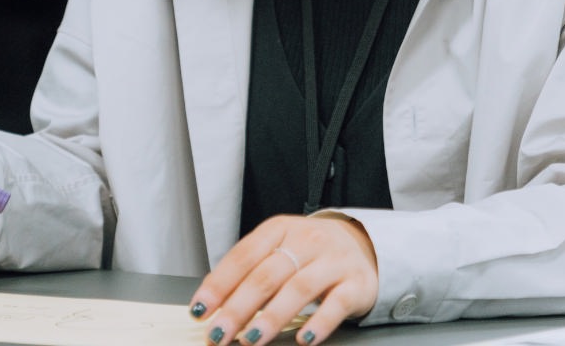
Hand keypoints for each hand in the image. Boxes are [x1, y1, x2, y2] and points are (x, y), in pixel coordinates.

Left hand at [188, 215, 377, 344]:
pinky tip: (304, 339)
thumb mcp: (278, 250)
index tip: (200, 310)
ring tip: (251, 339)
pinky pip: (337, 304)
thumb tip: (213, 303)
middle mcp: (305, 241)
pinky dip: (319, 323)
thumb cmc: (310, 252)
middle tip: (219, 333)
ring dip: (271, 317)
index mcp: (278, 230)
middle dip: (238, 308)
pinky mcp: (356, 284)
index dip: (218, 285)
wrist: (364, 244)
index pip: (242, 257)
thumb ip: (250, 271)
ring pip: (298, 289)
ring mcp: (332, 261)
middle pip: (266, 276)